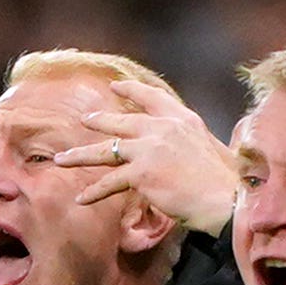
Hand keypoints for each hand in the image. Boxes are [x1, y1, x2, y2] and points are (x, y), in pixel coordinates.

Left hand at [54, 80, 239, 234]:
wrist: (223, 198)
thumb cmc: (224, 182)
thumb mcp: (210, 147)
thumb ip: (188, 141)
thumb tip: (179, 149)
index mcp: (182, 119)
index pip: (152, 97)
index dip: (131, 90)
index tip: (115, 86)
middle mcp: (162, 128)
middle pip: (122, 121)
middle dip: (101, 121)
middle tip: (85, 120)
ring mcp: (148, 149)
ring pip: (106, 150)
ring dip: (81, 155)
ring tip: (61, 158)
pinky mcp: (140, 173)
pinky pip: (109, 182)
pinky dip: (93, 192)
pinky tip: (80, 198)